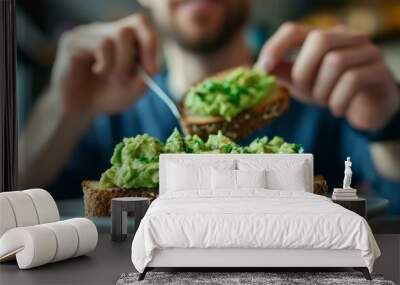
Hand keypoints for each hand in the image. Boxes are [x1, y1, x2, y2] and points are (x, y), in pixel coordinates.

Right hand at [50, 14, 159, 115]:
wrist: (78, 110)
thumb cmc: (105, 97)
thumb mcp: (132, 92)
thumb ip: (143, 79)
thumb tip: (151, 67)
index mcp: (120, 38)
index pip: (141, 23)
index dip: (151, 42)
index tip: (153, 69)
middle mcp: (103, 30)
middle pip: (132, 26)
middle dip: (136, 57)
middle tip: (131, 78)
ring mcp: (87, 33)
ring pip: (119, 35)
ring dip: (122, 65)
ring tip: (112, 79)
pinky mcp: (72, 41)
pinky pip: (101, 45)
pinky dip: (106, 64)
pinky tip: (97, 72)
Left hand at [257, 22, 399, 129]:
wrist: (366, 108)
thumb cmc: (330, 90)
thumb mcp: (302, 83)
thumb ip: (282, 74)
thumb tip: (255, 70)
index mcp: (322, 37)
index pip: (294, 30)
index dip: (275, 47)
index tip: (262, 69)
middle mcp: (347, 37)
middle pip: (319, 40)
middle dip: (304, 73)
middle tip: (305, 91)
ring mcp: (367, 52)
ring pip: (336, 62)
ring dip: (322, 90)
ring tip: (325, 101)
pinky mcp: (380, 72)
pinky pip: (353, 80)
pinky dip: (338, 100)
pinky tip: (337, 109)